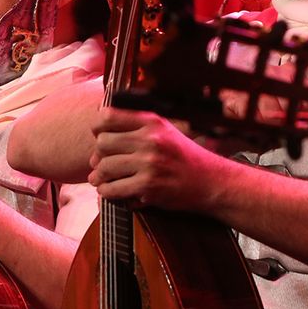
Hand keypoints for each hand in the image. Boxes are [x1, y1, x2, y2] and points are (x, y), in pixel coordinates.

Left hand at [89, 108, 215, 210]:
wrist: (210, 181)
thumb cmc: (183, 156)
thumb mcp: (164, 130)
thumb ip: (135, 126)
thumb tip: (97, 133)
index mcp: (151, 122)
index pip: (107, 116)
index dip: (97, 127)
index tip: (100, 136)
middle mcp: (150, 139)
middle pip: (102, 143)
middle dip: (99, 156)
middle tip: (101, 164)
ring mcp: (149, 163)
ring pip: (105, 167)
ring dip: (100, 177)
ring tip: (102, 179)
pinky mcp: (149, 186)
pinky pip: (113, 189)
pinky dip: (107, 192)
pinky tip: (111, 191)